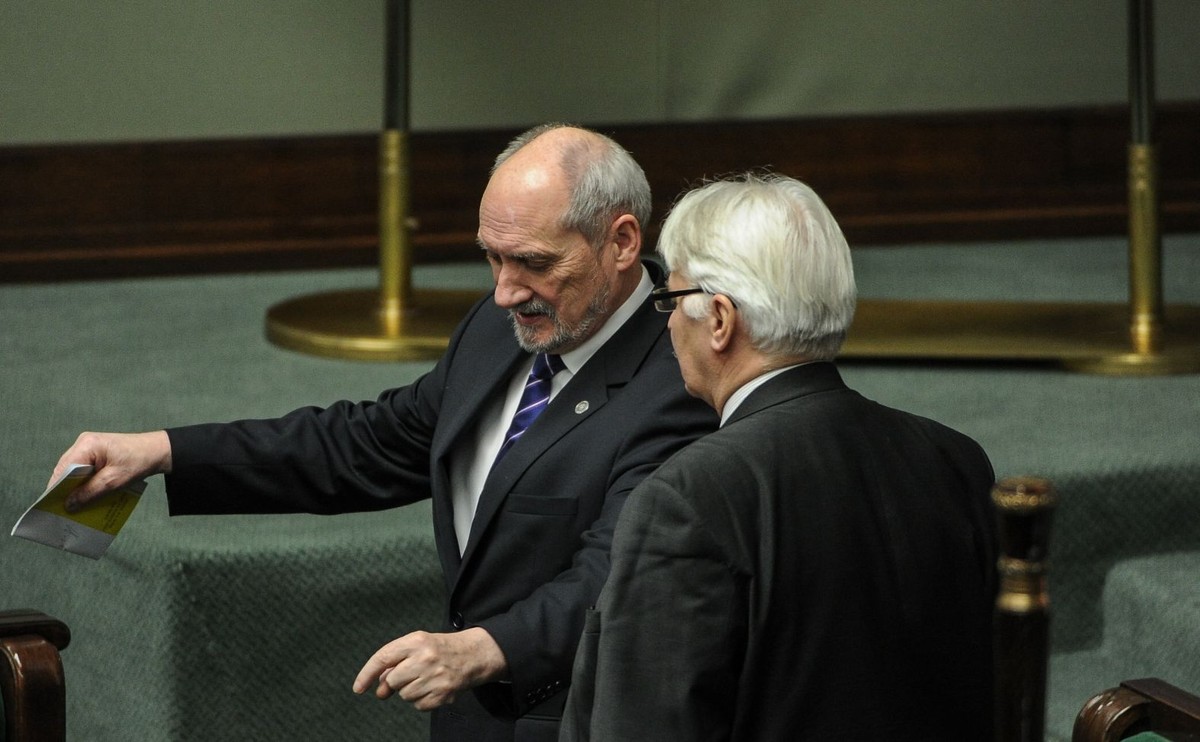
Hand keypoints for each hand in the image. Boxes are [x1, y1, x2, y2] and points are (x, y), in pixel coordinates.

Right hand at [51, 431, 171, 511]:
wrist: (158, 451)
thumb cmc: (138, 462)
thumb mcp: (113, 481)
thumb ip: (89, 493)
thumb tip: (68, 505)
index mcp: (86, 445)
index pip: (63, 469)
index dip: (57, 488)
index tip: (52, 507)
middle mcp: (84, 443)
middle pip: (66, 470)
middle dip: (65, 490)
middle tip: (62, 511)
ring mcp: (89, 447)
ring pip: (74, 471)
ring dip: (75, 488)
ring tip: (73, 507)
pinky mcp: (96, 453)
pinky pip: (84, 470)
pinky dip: (84, 483)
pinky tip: (86, 497)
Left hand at [352, 627, 507, 710]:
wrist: (473, 655)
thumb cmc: (439, 649)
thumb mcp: (417, 645)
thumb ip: (394, 662)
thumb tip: (378, 688)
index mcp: (416, 641)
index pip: (383, 658)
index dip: (367, 674)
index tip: (358, 688)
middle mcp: (425, 658)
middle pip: (392, 681)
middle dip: (395, 682)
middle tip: (409, 675)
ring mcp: (435, 677)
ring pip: (404, 695)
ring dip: (410, 691)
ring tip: (426, 678)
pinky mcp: (443, 694)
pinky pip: (418, 706)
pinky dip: (422, 700)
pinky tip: (433, 687)